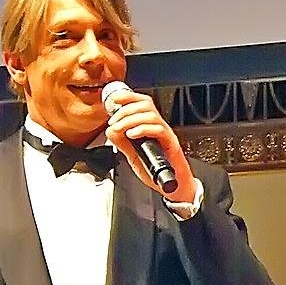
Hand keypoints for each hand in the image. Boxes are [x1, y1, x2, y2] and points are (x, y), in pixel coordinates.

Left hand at [103, 87, 196, 202]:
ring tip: (120, 129)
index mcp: (150, 127)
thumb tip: (111, 130)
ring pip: (151, 115)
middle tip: (114, 121)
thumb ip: (122, 142)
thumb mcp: (132, 155)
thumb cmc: (156, 171)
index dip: (128, 97)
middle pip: (146, 104)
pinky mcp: (171, 143)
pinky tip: (132, 135)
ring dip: (130, 120)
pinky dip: (142, 129)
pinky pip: (158, 130)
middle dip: (125, 110)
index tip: (114, 99)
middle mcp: (159, 128)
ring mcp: (166, 135)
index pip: (142, 103)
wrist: (174, 187)